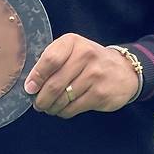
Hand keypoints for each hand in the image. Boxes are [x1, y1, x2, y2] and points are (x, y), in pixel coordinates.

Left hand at [23, 33, 138, 117]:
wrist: (124, 70)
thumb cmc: (90, 61)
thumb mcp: (73, 51)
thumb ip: (53, 61)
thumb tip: (31, 84)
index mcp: (73, 42)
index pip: (50, 59)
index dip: (36, 76)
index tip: (29, 88)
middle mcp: (85, 55)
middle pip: (54, 83)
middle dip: (42, 98)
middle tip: (38, 104)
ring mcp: (94, 75)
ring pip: (63, 98)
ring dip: (52, 107)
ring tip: (49, 107)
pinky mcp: (100, 93)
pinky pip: (74, 107)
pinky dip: (64, 111)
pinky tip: (63, 109)